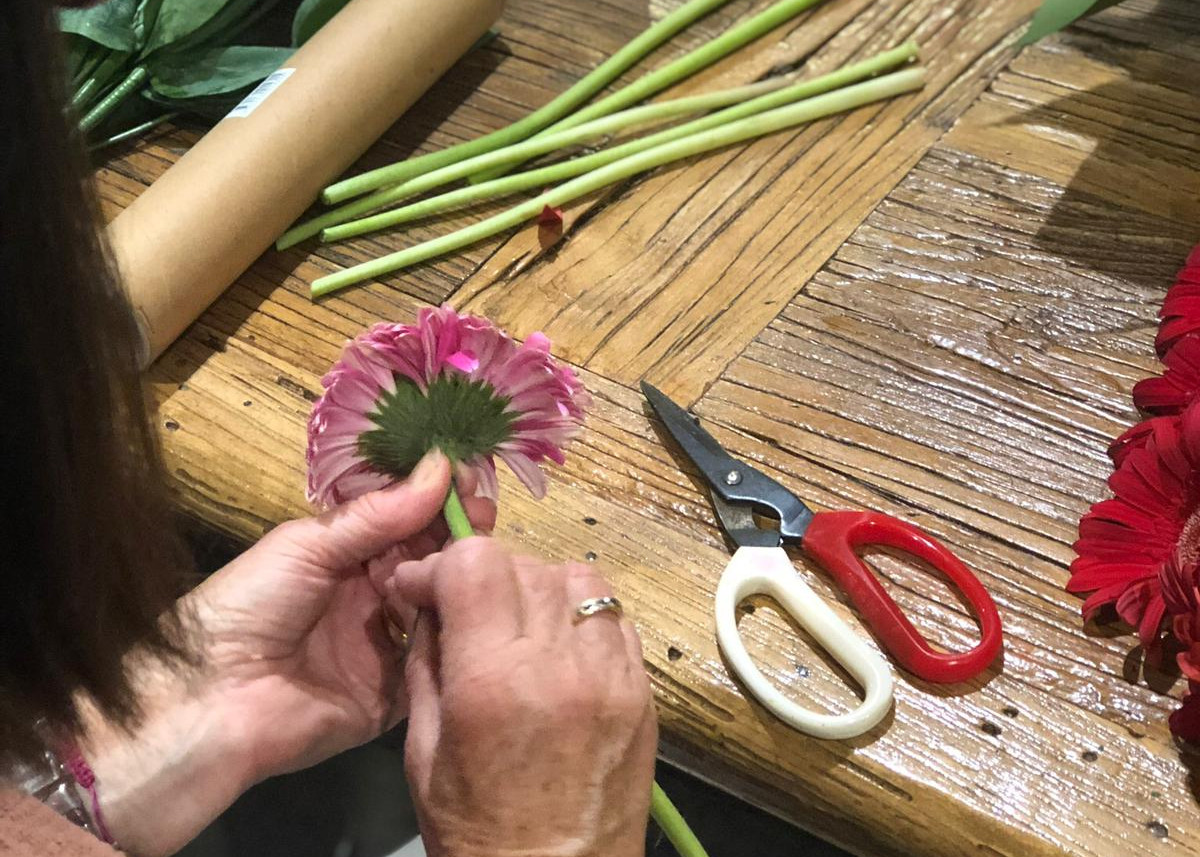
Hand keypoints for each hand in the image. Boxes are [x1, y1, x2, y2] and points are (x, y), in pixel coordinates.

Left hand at [81, 450, 495, 855]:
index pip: (405, 524)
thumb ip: (378, 514)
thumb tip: (441, 465)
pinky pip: (433, 668)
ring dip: (461, 588)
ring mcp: (384, 649)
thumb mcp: (309, 545)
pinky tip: (478, 617)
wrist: (213, 699)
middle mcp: (370, 599)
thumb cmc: (251, 605)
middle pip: (428, 564)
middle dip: (458, 539)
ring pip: (437, 612)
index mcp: (346, 558)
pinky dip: (454, 644)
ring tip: (489, 562)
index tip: (473, 483)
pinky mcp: (393, 698)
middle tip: (486, 519)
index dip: (438, 503)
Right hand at [387, 538, 656, 856]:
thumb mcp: (422, 750)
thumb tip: (428, 603)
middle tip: (465, 612)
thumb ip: (425, 662)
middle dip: (484, 577)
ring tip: (518, 625)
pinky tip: (560, 646)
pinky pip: (613, 616)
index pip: (476, 564)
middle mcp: (560, 665)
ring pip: (577, 576)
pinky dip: (581, 615)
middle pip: (524, 563)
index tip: (424, 589)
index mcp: (494, 682)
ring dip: (539, 587)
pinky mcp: (643, 690)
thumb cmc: (478, 831)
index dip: (441, 567)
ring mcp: (611, 674)